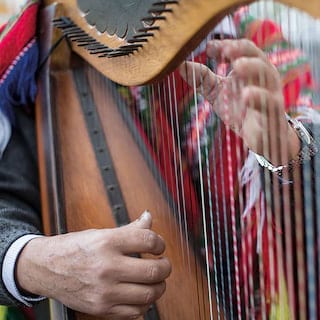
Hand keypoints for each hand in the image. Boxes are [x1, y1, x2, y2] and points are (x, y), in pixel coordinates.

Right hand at [16, 211, 170, 318]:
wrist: (46, 267)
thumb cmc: (73, 248)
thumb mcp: (101, 232)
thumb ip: (130, 228)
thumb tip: (149, 217)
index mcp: (107, 242)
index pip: (148, 240)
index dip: (160, 243)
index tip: (159, 246)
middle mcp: (107, 267)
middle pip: (153, 271)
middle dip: (165, 267)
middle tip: (163, 264)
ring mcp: (104, 291)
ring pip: (148, 294)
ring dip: (159, 286)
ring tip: (155, 280)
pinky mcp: (101, 308)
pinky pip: (135, 312)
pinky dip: (144, 303)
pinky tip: (140, 293)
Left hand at [179, 39, 299, 164]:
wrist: (261, 137)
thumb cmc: (240, 110)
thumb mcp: (218, 93)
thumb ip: (202, 79)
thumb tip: (179, 65)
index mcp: (250, 68)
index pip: (242, 49)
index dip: (226, 45)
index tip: (209, 48)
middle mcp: (263, 77)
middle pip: (256, 56)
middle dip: (241, 50)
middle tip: (225, 50)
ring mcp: (270, 94)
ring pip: (266, 75)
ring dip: (252, 68)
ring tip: (236, 66)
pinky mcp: (272, 114)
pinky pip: (269, 103)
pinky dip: (258, 98)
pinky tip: (246, 96)